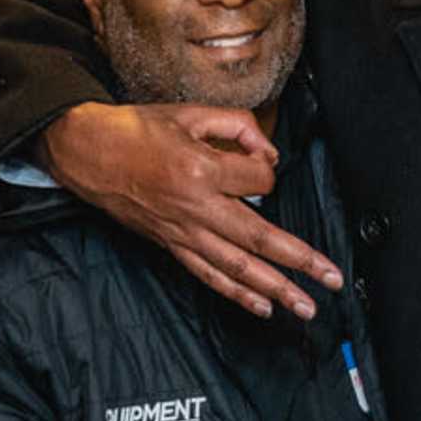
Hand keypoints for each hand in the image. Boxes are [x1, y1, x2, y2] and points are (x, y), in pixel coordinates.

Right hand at [46, 101, 338, 319]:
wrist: (88, 154)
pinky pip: (209, 275)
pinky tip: (262, 307)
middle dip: (300, 261)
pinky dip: (237, 294)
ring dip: (276, 289)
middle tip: (332, 278)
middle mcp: (196, 208)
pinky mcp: (172, 246)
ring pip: (238, 267)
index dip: (268, 169)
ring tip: (306, 307)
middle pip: (260, 239)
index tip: (260, 160)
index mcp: (201, 169)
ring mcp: (183, 232)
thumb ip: (238, 125)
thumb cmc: (136, 130)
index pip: (260, 180)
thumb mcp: (190, 113)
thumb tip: (269, 155)